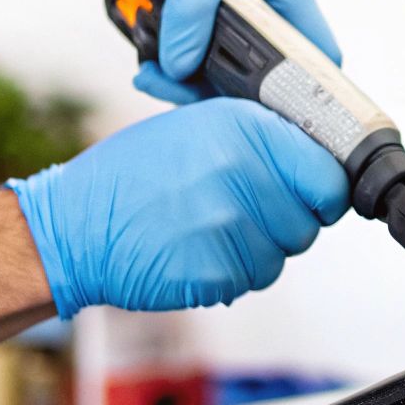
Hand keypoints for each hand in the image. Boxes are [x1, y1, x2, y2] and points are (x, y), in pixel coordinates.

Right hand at [7, 98, 348, 316]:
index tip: (315, 196)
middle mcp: (241, 172)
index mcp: (244, 129)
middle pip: (310, 220)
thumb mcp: (197, 126)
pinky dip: (233, 270)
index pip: (328, 174)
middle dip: (286, 220)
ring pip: (284, 252)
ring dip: (259, 247)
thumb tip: (317, 160)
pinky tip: (196, 249)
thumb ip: (261, 139)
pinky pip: (254, 277)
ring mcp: (230, 225)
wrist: (76, 225)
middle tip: (243, 211)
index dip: (325, 190)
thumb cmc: (132, 175)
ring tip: (211, 228)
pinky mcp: (217, 271)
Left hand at [123, 0, 341, 103]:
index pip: (320, 53)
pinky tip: (151, 72)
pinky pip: (201, 77)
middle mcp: (272, 18)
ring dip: (193, 90)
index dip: (311, 88)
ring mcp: (241, 35)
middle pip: (272, 81)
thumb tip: (182, 66)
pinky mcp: (212, 44)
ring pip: (231, 85)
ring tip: (155, 78)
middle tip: (187, 94)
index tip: (278, 111)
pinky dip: (176, 80)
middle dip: (231, 97)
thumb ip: (189, 14)